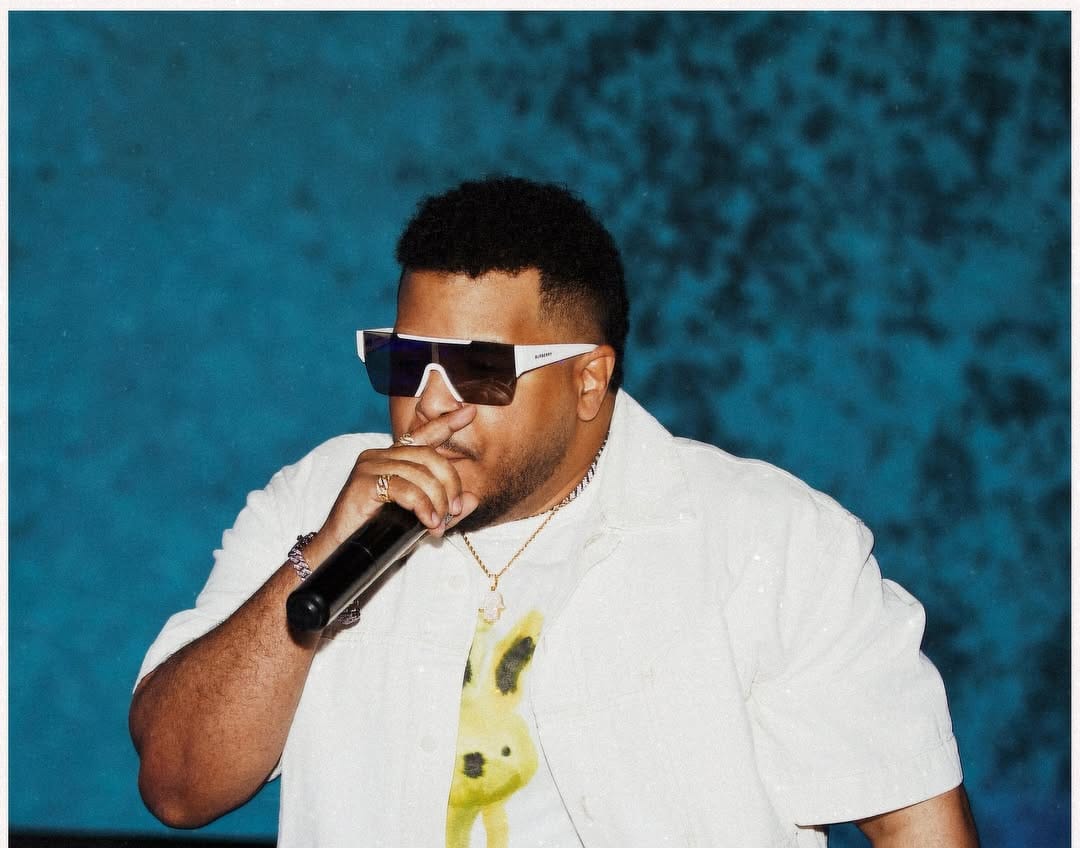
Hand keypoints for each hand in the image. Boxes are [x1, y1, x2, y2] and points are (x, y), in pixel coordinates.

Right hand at [305, 406, 480, 566]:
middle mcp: (380, 455)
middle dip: (449, 484)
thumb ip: (446, 508)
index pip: (422, 435)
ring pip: (420, 473)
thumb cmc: (378, 535)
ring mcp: (370, 466)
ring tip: (438, 524)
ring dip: (437, 500)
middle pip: (429, 455)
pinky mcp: (363, 482)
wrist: (340, 552)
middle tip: (455, 510)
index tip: (470, 413)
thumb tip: (474, 499)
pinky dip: (422, 505)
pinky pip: (404, 488)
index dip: (446, 423)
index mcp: (393, 459)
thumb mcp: (420, 519)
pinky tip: (427, 521)